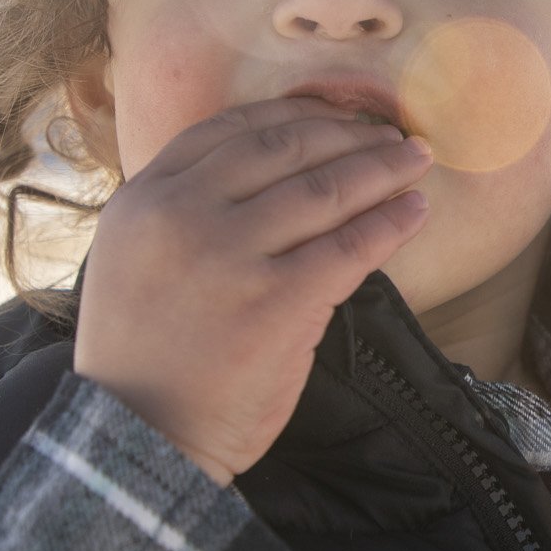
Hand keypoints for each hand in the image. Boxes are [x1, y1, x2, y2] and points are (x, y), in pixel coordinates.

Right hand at [73, 96, 432, 485]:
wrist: (140, 436)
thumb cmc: (146, 355)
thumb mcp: (135, 258)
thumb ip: (186, 210)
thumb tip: (275, 171)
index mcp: (145, 198)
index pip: (232, 129)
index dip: (296, 114)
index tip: (337, 114)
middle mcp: (182, 215)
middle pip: (286, 149)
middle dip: (349, 135)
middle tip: (391, 136)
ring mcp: (230, 256)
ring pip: (326, 189)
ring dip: (382, 169)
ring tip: (414, 162)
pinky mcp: (278, 302)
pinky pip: (351, 247)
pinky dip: (391, 223)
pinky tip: (415, 212)